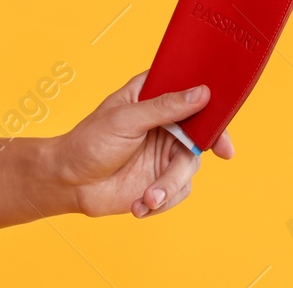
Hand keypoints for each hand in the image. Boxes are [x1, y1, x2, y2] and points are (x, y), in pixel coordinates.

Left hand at [50, 70, 234, 218]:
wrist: (69, 183)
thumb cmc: (89, 142)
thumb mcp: (125, 119)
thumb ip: (164, 108)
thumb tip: (201, 94)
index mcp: (152, 96)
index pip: (189, 90)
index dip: (211, 100)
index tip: (221, 113)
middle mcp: (164, 123)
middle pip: (200, 129)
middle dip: (211, 144)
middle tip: (223, 152)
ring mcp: (164, 152)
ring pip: (189, 166)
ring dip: (170, 185)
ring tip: (148, 197)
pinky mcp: (161, 180)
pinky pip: (179, 191)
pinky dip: (162, 200)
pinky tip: (140, 203)